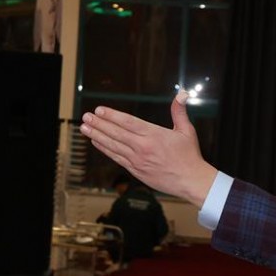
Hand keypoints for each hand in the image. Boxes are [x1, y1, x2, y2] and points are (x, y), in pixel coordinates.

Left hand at [79, 92, 218, 206]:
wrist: (190, 181)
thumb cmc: (189, 156)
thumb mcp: (186, 131)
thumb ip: (179, 111)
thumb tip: (182, 94)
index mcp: (154, 135)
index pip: (128, 122)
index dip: (112, 115)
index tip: (99, 110)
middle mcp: (143, 147)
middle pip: (116, 133)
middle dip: (99, 124)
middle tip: (86, 116)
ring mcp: (137, 160)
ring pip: (113, 146)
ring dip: (97, 135)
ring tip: (85, 128)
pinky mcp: (135, 170)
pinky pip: (116, 158)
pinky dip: (105, 149)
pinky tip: (96, 142)